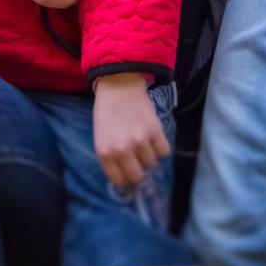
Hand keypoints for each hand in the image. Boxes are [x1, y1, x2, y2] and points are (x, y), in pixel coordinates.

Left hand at [93, 73, 169, 188]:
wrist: (118, 84)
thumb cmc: (107, 112)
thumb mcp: (101, 138)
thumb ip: (111, 159)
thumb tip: (127, 178)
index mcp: (105, 153)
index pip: (119, 181)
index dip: (125, 177)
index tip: (128, 171)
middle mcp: (122, 150)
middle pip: (137, 176)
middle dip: (139, 170)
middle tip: (138, 159)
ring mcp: (139, 140)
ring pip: (152, 163)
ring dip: (150, 156)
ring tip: (144, 142)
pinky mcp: (155, 130)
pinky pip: (164, 151)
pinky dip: (161, 147)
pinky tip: (154, 137)